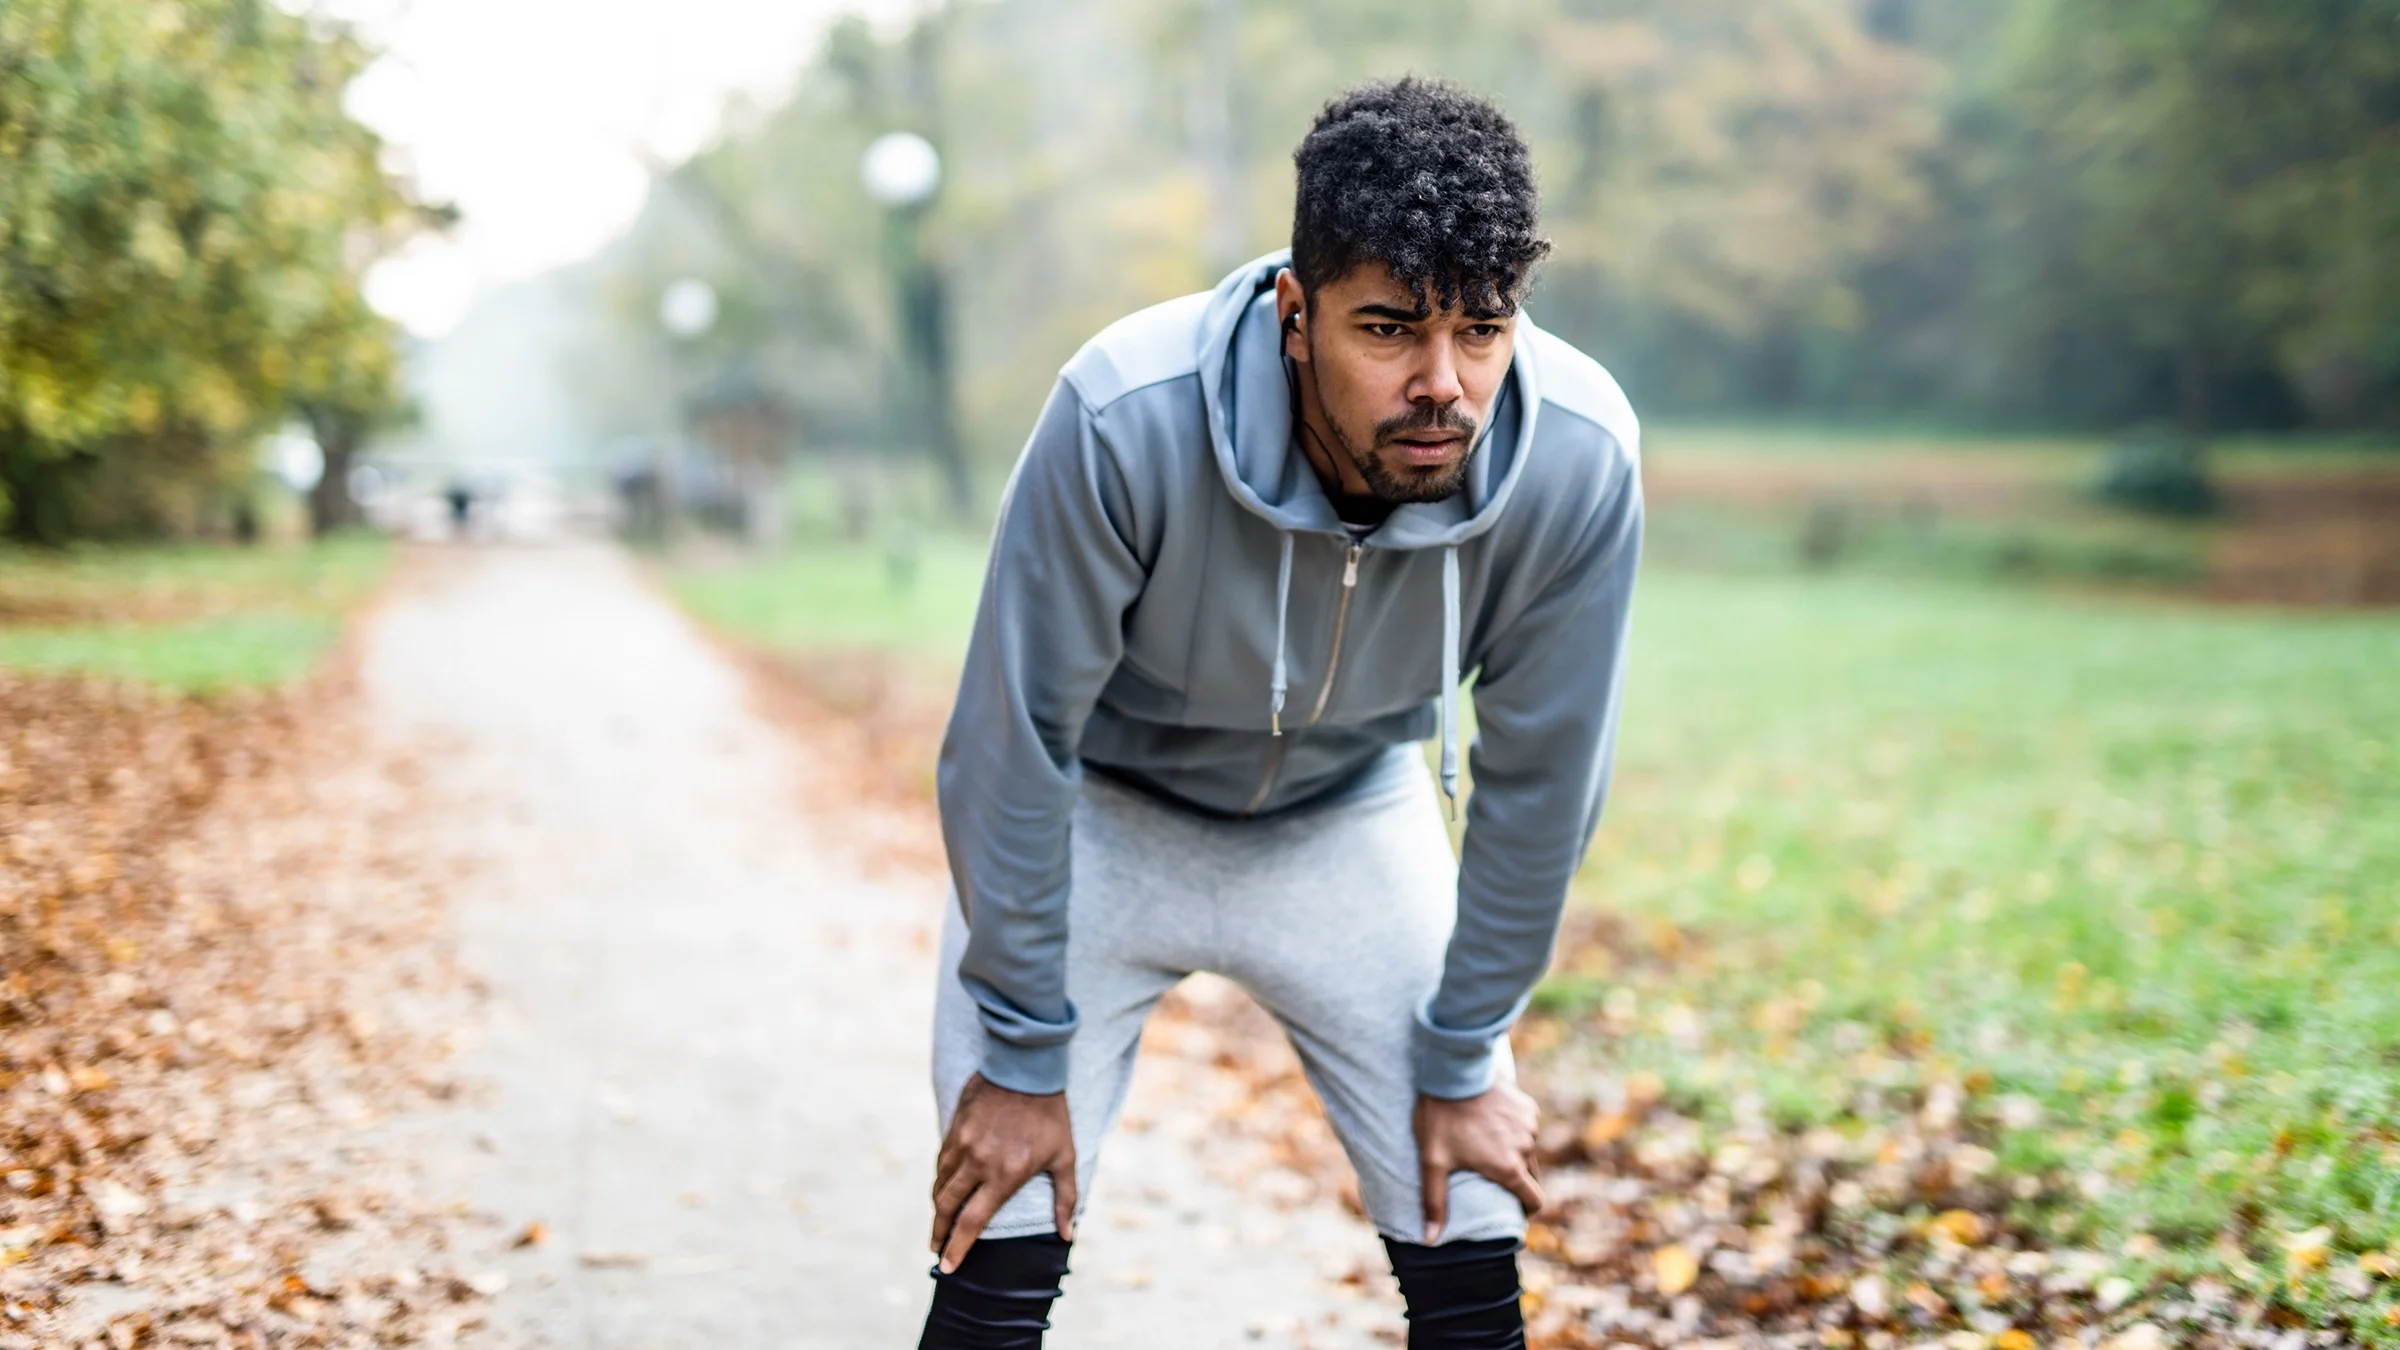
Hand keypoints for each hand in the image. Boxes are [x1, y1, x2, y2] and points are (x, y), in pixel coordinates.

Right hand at [930, 1072, 1076, 1270]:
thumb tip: (1068, 1234)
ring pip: (940, 1184)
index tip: (948, 1266)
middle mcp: (978, 1162)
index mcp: (1005, 1175)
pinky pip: (942, 1162)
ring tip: (940, 1221)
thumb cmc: (1050, 1114)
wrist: (1026, 1067)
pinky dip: (940, 1179)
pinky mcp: (955, 1128)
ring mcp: (963, 1144)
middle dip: (939, 1233)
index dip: (957, 1248)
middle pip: (948, 1208)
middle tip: (936, 1248)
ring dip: (938, 1207)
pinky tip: (945, 1187)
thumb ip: (1066, 1198)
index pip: (972, 1222)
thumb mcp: (1065, 1156)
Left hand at [1413, 1083, 1543, 1242]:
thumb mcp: (1433, 1162)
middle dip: (1516, 1180)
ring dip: (1514, 1152)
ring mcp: (1529, 1125)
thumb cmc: (1440, 1119)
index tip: (1515, 1211)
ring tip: (1488, 1146)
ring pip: (1528, 1149)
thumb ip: (1434, 1202)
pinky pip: (1526, 1126)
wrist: (1452, 1071)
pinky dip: (1514, 1130)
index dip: (1527, 1210)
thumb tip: (1429, 1240)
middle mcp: (1525, 1148)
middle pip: (1531, 1176)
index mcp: (1508, 1168)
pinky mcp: (1528, 1106)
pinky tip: (1493, 1123)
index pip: (1534, 1200)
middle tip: (1492, 1175)